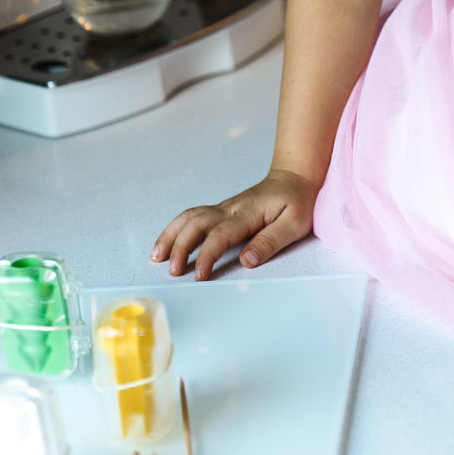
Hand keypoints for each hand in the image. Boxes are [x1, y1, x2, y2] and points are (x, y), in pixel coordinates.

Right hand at [149, 170, 318, 280]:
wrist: (294, 178)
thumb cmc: (296, 202)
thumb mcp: (294, 223)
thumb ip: (270, 241)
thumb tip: (247, 261)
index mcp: (247, 213)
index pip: (220, 235)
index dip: (207, 256)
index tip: (199, 276)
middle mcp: (230, 209)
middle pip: (196, 223)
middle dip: (180, 247)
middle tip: (173, 271)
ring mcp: (223, 208)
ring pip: (189, 217)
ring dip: (171, 235)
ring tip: (156, 257)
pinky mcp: (220, 211)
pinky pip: (192, 216)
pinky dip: (176, 228)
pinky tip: (167, 243)